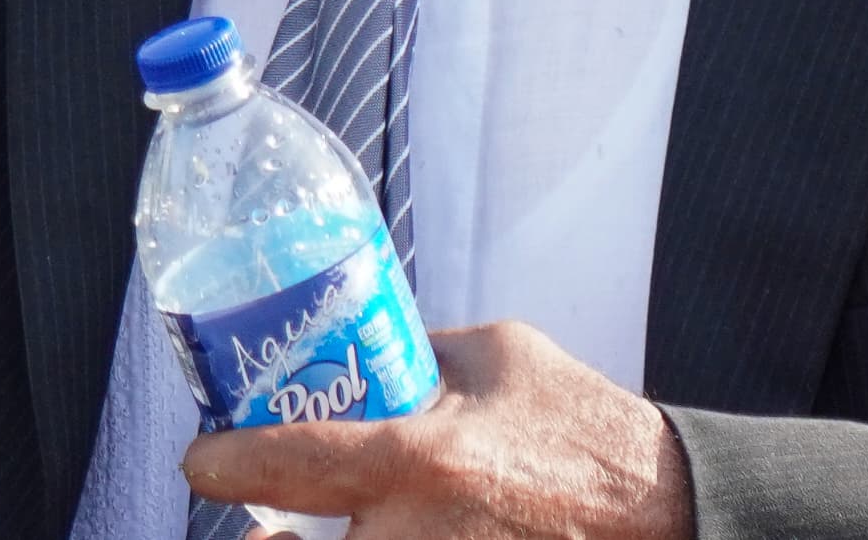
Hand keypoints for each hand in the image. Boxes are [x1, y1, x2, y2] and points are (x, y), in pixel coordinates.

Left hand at [183, 322, 688, 539]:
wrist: (662, 511)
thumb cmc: (582, 428)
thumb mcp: (496, 358)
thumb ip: (420, 353)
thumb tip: (365, 346)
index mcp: (415, 459)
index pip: (280, 465)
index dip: (220, 464)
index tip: (205, 459)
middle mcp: (412, 535)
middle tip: (258, 518)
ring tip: (297, 532)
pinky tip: (375, 533)